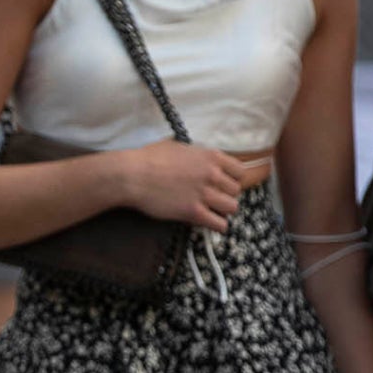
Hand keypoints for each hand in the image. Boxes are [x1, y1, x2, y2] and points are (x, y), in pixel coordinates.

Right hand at [117, 140, 274, 233]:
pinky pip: (220, 224)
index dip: (232, 179)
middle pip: (236, 191)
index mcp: (211, 156)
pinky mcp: (194, 212)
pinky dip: (217, 226)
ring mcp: (204, 194)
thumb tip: (202, 159)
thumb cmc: (149, 158)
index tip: (222, 183)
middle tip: (212, 199)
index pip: (240, 171)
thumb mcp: (179, 147)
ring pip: (232, 207)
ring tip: (211, 211)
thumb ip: (197, 154)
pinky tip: (208, 223)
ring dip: (222, 210)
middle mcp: (212, 174)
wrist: (132, 175)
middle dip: (225, 195)